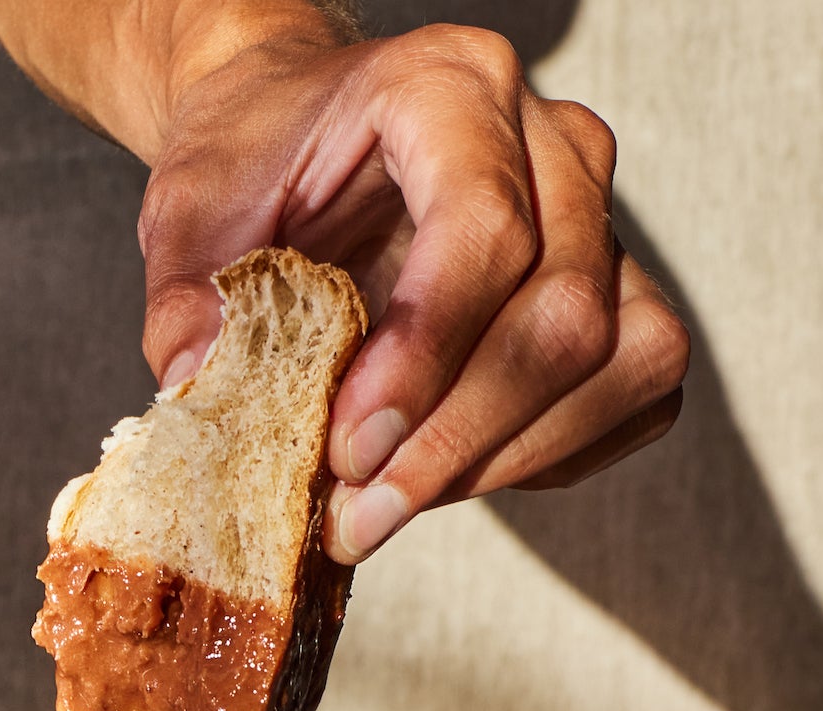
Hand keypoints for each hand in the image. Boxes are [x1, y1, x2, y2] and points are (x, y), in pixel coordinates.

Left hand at [138, 23, 690, 561]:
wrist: (296, 137)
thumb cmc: (256, 164)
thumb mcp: (188, 216)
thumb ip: (187, 298)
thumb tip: (196, 378)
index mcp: (450, 88)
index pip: (485, 229)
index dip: (425, 357)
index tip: (351, 448)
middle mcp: (552, 143)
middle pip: (563, 313)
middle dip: (456, 440)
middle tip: (358, 511)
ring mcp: (601, 215)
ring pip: (621, 359)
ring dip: (505, 458)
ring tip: (392, 502)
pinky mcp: (618, 286)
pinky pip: (636, 393)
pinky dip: (548, 454)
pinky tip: (453, 469)